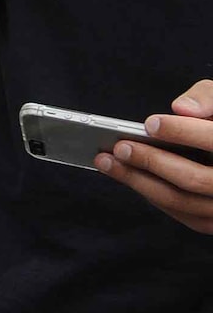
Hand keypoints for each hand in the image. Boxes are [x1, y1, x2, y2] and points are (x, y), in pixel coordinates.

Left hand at [99, 81, 212, 233]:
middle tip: (120, 147)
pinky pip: (181, 214)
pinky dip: (152, 195)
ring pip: (181, 201)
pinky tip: (130, 176)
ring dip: (139, 182)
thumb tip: (181, 108)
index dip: (181, 132)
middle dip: (151, 162)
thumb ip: (206, 98)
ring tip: (108, 162)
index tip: (150, 124)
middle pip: (192, 178)